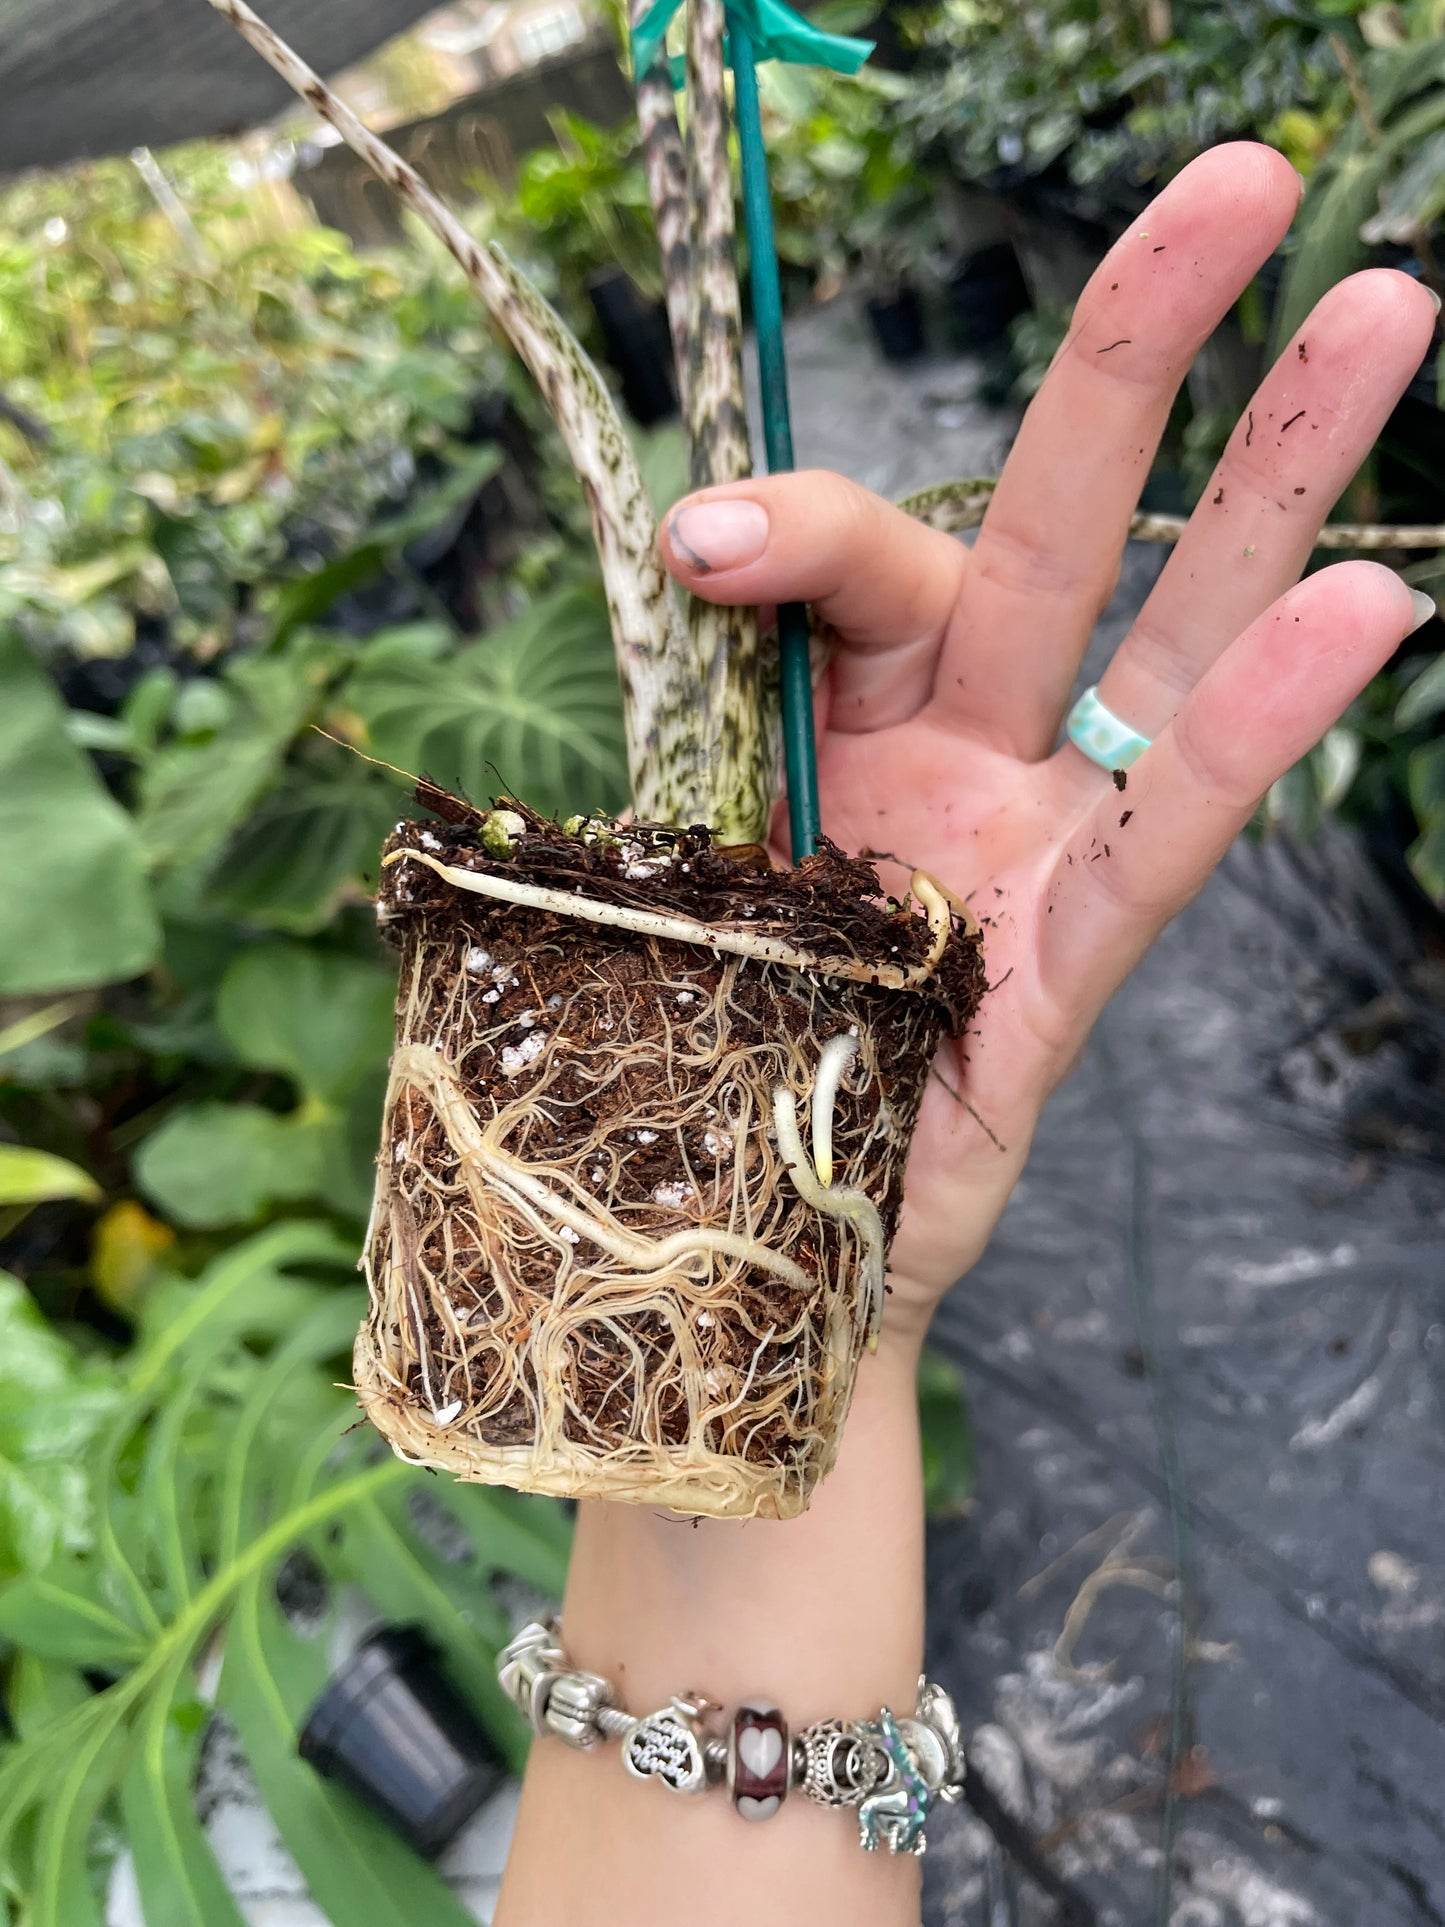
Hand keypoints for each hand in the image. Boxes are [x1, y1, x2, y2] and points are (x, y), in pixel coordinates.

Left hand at [660, 142, 1436, 1351]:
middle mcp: (951, 756)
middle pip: (1054, 531)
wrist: (739, 1246)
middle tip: (1242, 183)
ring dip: (1273, 480)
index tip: (703, 540)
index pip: (852, 567)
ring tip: (1388, 303)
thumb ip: (676, 729)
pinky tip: (1361, 608)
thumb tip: (678, 553)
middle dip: (1136, 362)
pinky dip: (1253, 729)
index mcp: (834, 721)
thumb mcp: (641, 875)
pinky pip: (1169, 832)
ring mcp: (1028, 848)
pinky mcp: (1071, 966)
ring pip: (1160, 639)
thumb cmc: (685, 1059)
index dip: (795, 527)